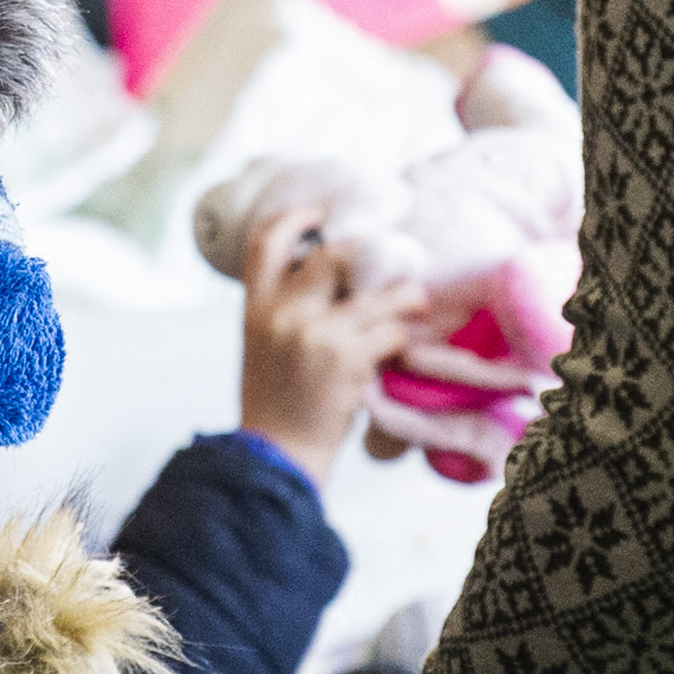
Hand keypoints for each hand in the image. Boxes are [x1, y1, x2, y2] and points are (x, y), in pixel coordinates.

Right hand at [238, 208, 424, 482]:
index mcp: (255, 309)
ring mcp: (315, 333)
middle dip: (369, 255)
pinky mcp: (346, 358)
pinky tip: (406, 347)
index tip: (320, 214)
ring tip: (418, 300)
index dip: (294, 218)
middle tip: (393, 261)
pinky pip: (390, 331)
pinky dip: (403, 337)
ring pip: (374, 292)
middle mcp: (282, 313)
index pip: (264, 243)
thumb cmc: (275, 407)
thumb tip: (333, 280)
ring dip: (405, 295)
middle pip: (332, 256)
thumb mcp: (262, 347)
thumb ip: (284, 311)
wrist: (276, 459)